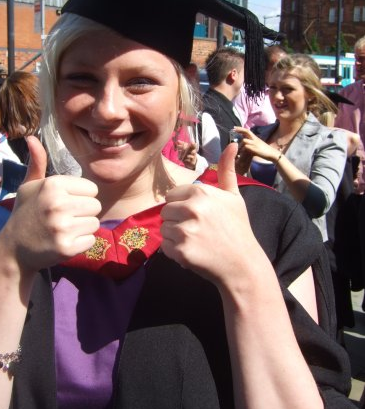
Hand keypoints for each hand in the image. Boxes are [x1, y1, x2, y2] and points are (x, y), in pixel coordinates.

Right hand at [0, 136, 101, 273]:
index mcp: (52, 185)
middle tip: (65, 218)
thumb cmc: (25, 213)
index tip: (65, 203)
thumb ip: (37, 163)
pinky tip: (64, 241)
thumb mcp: (29, 186)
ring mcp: (62, 227)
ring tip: (64, 229)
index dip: (81, 197)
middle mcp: (57, 204)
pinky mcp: (66, 247)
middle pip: (96, 206)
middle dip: (84, 213)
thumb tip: (32, 138)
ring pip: (95, 223)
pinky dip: (81, 243)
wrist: (14, 249)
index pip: (91, 188)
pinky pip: (91, 240)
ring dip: (83, 228)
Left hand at [160, 143, 265, 287]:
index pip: (172, 195)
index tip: (199, 216)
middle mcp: (191, 208)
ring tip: (197, 242)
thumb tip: (232, 143)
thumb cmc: (238, 228)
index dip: (183, 206)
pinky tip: (194, 252)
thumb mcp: (234, 197)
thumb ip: (226, 170)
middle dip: (177, 221)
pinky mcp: (181, 251)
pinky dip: (175, 252)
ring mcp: (185, 230)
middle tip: (199, 231)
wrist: (243, 264)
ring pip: (164, 229)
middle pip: (165, 211)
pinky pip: (165, 247)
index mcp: (201, 192)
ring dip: (176, 237)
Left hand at [234, 127, 279, 162]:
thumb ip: (251, 143)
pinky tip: (240, 153)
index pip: (247, 131)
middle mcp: (255, 139)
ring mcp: (255, 144)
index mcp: (255, 138)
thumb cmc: (265, 150)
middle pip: (246, 132)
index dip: (241, 128)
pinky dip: (243, 149)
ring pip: (244, 140)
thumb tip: (245, 144)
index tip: (234, 127)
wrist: (273, 154)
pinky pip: (246, 147)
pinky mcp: (255, 150)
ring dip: (239, 144)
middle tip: (233, 129)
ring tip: (236, 149)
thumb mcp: (258, 144)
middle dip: (239, 130)